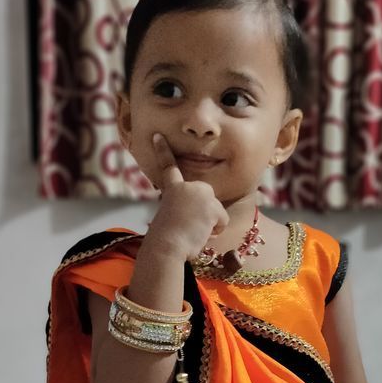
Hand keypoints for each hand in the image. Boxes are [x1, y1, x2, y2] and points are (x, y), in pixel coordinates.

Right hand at [145, 132, 229, 261]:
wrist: (166, 246)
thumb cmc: (166, 241)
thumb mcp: (170, 219)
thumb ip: (183, 210)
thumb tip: (198, 223)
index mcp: (172, 190)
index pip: (169, 167)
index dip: (163, 150)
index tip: (158, 136)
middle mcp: (187, 186)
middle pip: (208, 200)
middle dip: (205, 215)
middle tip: (188, 226)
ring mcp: (200, 193)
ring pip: (217, 212)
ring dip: (209, 225)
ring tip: (192, 231)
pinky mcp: (212, 205)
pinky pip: (222, 222)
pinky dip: (215, 231)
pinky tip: (200, 234)